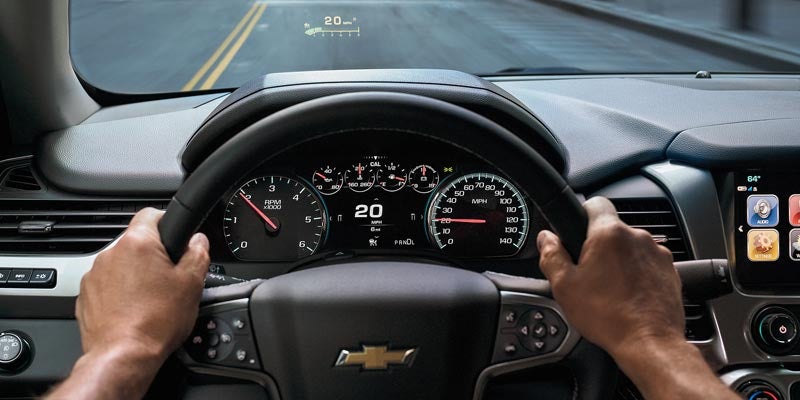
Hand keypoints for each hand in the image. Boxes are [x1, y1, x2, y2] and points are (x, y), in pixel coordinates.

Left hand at [76, 208, 208, 362]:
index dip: (167, 221)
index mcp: (138, 243)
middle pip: (137, 242)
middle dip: (153, 255)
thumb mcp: (192, 283)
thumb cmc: (156, 321)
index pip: (151, 213)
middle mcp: (111, 254)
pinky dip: (120, 293)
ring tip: (152, 298)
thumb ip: (198, 253)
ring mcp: (94, 275)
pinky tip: (135, 310)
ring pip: (122, 265)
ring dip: (135, 275)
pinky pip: (107, 285)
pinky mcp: (85, 296)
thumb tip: (198, 241)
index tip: (175, 236)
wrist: (124, 355)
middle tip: (170, 277)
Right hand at [537, 197, 682, 357]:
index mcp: (609, 234)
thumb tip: (546, 238)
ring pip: (631, 248)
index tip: (577, 229)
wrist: (649, 342)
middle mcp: (638, 237)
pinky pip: (648, 264)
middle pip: (612, 230)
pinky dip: (638, 275)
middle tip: (589, 273)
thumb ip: (551, 255)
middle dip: (599, 246)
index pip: (595, 203)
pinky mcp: (671, 271)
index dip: (582, 213)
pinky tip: (628, 296)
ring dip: (620, 261)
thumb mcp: (565, 286)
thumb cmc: (609, 316)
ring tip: (610, 289)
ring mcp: (658, 254)